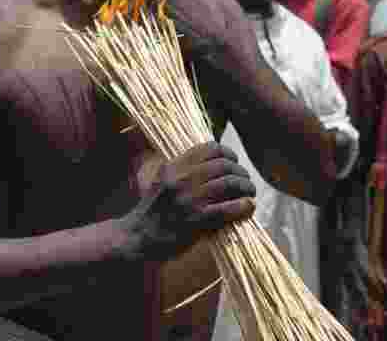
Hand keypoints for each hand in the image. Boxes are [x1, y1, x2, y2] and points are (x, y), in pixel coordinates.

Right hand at [121, 142, 255, 261]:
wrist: (137, 238)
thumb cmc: (152, 211)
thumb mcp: (161, 180)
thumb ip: (182, 169)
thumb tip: (212, 162)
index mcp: (175, 166)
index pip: (210, 148)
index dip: (228, 153)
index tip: (234, 162)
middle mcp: (183, 179)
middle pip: (225, 165)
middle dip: (241, 172)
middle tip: (245, 181)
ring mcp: (190, 199)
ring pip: (230, 183)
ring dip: (246, 187)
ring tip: (249, 193)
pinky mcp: (197, 220)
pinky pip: (229, 208)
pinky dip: (244, 205)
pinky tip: (248, 207)